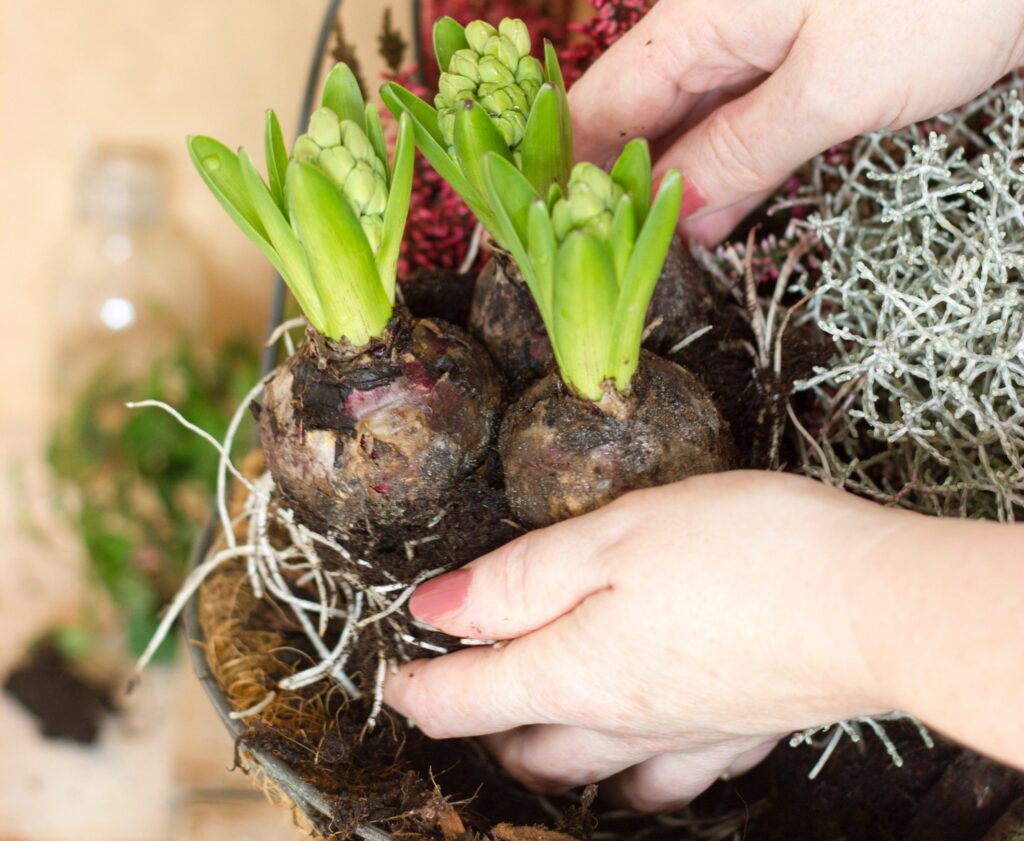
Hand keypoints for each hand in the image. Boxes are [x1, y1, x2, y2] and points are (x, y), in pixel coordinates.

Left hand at [385, 472, 900, 810]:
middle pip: (523, 744)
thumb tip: (435, 610)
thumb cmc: (740, 556)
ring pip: (590, 771)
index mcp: (572, 668)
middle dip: (480, 723)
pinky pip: (668, 778)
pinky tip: (642, 761)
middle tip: (462, 693)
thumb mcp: (607, 539)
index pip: (466, 697)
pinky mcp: (737, 730)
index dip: (418, 686)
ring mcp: (681, 734)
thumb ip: (518, 579)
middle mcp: (618, 718)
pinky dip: (635, 775)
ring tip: (535, 735)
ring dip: (550, 757)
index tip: (395, 676)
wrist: (874, 604)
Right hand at [569, 0, 1023, 244]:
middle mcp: (715, 23)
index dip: (569, 177)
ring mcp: (760, 39)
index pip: (599, 108)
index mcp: (698, 17)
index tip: (556, 244)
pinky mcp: (804, 54)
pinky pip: (741, 117)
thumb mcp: (833, 88)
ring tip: (652, 258)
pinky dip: (727, 167)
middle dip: (619, 192)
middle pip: (636, 117)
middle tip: (603, 271)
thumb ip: (742, 154)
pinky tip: (715, 214)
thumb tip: (675, 218)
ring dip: (673, 189)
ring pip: (690, 121)